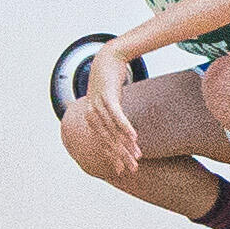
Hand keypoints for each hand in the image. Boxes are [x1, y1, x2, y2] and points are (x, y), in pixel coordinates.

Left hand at [67, 43, 143, 176]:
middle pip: (108, 140)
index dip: (113, 156)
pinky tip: (133, 137)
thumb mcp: (111, 101)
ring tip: (137, 156)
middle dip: (120, 156)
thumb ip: (114, 115)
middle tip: (132, 169)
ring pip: (113, 130)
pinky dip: (124, 126)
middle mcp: (92, 114)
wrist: (108, 58)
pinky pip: (117, 115)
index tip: (122, 170)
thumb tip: (121, 128)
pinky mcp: (107, 96)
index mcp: (92, 117)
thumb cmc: (111, 82)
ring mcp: (98, 105)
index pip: (103, 142)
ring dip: (125, 144)